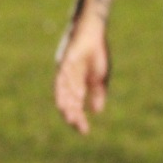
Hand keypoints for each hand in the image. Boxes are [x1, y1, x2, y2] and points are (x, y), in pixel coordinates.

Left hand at [54, 19, 111, 134]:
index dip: (79, 117)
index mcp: (75, 84)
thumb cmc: (96, 52)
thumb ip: (97, 94)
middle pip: (67, 100)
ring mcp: (64, 70)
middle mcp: (67, 79)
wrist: (93, 31)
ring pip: (63, 90)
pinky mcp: (64, 60)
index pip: (75, 104)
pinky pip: (64, 75)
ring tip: (69, 116)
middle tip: (77, 127)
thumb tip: (96, 111)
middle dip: (73, 114)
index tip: (84, 131)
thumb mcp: (100, 77)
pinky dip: (66, 86)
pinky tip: (70, 96)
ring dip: (66, 103)